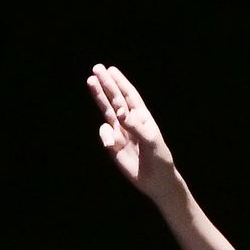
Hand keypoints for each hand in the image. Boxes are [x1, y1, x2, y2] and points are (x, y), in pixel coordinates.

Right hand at [87, 64, 177, 198]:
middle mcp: (129, 121)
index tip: (111, 69)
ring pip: (106, 110)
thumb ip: (135, 126)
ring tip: (90, 82)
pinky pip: (104, 134)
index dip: (120, 82)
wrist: (155, 181)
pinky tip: (112, 145)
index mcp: (142, 116)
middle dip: (106, 84)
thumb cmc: (159, 158)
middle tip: (96, 68)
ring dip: (99, 97)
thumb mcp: (151, 141)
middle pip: (115, 98)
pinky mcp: (113, 145)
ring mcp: (120, 132)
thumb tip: (120, 113)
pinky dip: (105, 136)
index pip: (129, 95)